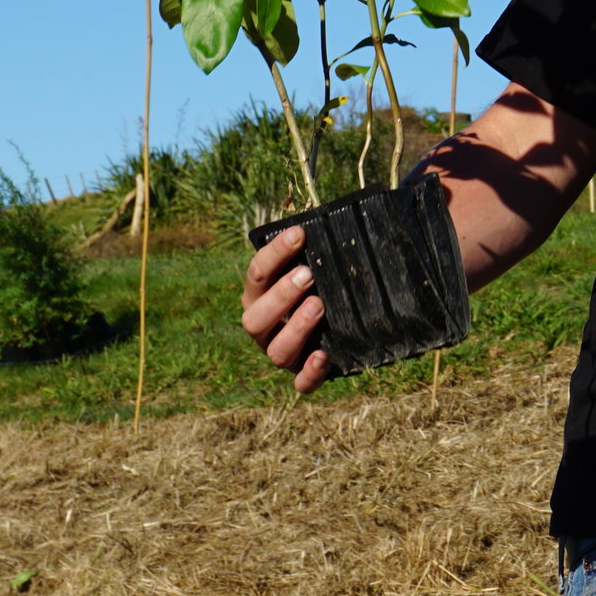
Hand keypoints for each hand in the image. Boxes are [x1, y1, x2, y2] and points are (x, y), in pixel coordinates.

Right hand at [240, 226, 332, 393]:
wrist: (335, 328)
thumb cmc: (321, 285)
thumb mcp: (318, 266)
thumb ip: (320, 248)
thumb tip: (339, 212)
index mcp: (259, 295)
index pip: (257, 273)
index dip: (274, 253)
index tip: (300, 234)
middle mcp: (264, 326)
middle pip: (255, 318)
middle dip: (281, 295)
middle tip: (308, 275)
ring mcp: (279, 352)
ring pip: (276, 351)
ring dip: (296, 328)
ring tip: (319, 306)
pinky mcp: (302, 374)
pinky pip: (300, 383)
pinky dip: (309, 373)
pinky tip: (324, 355)